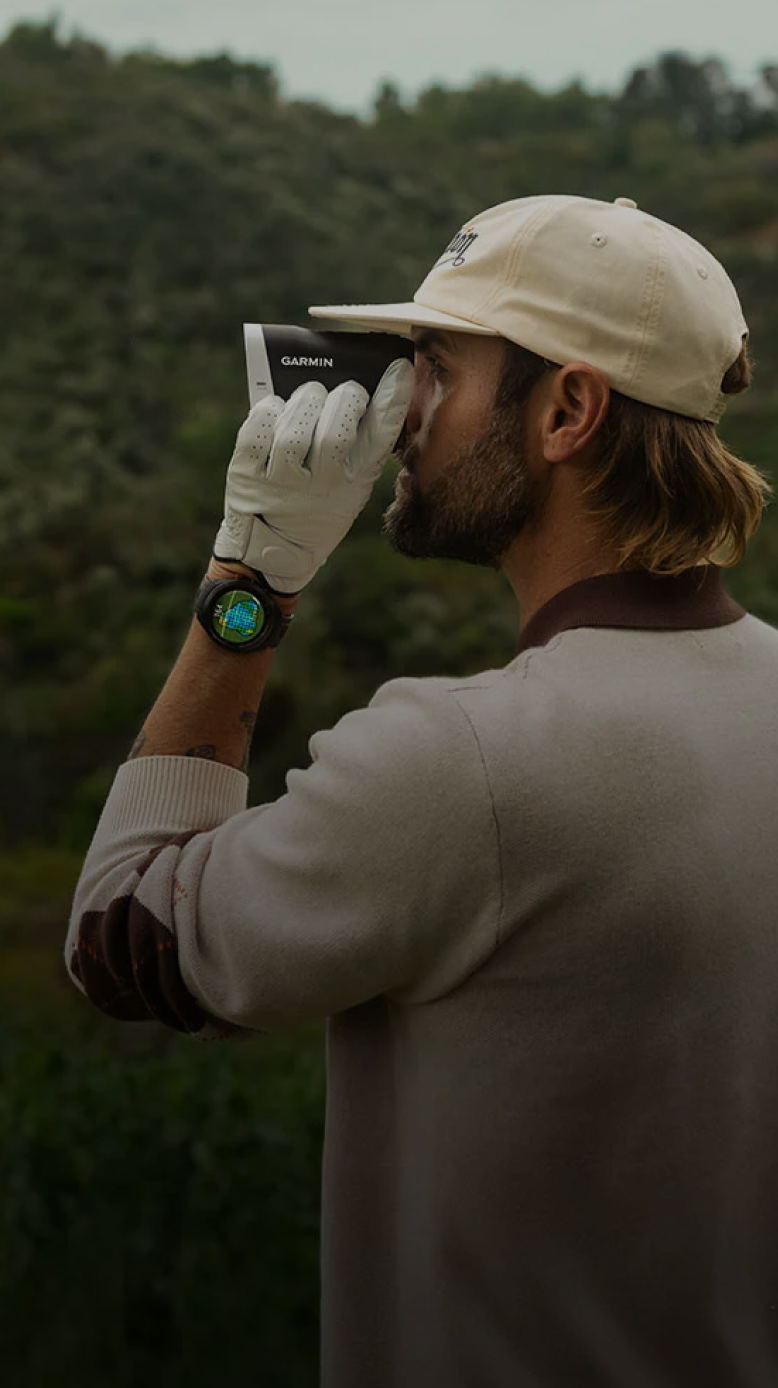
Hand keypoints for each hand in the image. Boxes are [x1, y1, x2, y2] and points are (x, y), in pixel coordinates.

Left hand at [213, 358, 414, 594]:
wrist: (270, 553)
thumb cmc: (315, 508)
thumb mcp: (350, 488)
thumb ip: (360, 446)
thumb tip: (367, 386)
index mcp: (352, 485)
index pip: (380, 437)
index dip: (392, 398)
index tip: (398, 369)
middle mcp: (317, 487)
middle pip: (334, 431)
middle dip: (343, 397)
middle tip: (343, 390)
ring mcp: (278, 483)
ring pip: (293, 429)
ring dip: (306, 399)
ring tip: (310, 394)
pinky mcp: (244, 475)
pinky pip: (255, 431)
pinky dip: (268, 410)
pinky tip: (276, 407)